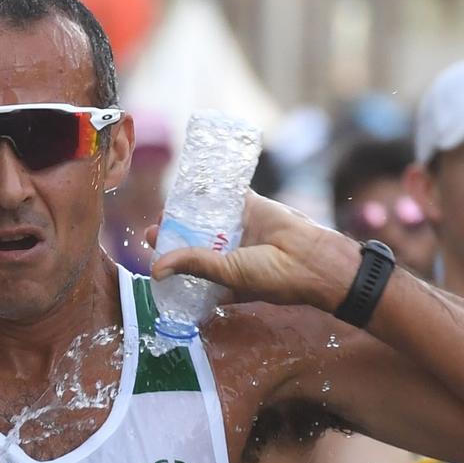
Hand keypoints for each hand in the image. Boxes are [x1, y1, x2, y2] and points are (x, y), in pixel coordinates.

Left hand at [149, 191, 359, 312]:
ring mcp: (240, 229)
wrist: (312, 257)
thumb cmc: (273, 276)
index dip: (170, 261)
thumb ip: (194, 265)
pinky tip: (192, 184)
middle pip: (195, 240)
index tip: (151, 252)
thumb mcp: (228, 273)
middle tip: (154, 227)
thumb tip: (155, 269)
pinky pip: (228, 195)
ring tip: (168, 208)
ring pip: (207, 217)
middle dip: (175, 234)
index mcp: (224, 278)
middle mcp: (230, 254)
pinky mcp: (251, 207)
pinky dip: (213, 189)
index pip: (190, 269)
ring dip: (189, 212)